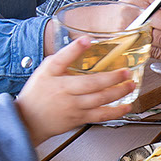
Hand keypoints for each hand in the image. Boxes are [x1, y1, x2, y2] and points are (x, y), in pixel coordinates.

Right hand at [14, 37, 138, 143]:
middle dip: (112, 78)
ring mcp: (75, 108)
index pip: (63, 61)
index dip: (74, 49)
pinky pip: (101, 116)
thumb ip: (63, 57)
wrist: (29, 120)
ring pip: (100, 101)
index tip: (86, 40)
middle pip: (92, 85)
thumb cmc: (37, 93)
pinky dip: (116, 112)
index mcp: (56, 78)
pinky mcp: (80, 118)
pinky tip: (126, 106)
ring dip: (118, 93)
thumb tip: (82, 42)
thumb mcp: (46, 71)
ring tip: (131, 85)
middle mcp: (67, 94)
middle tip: (126, 71)